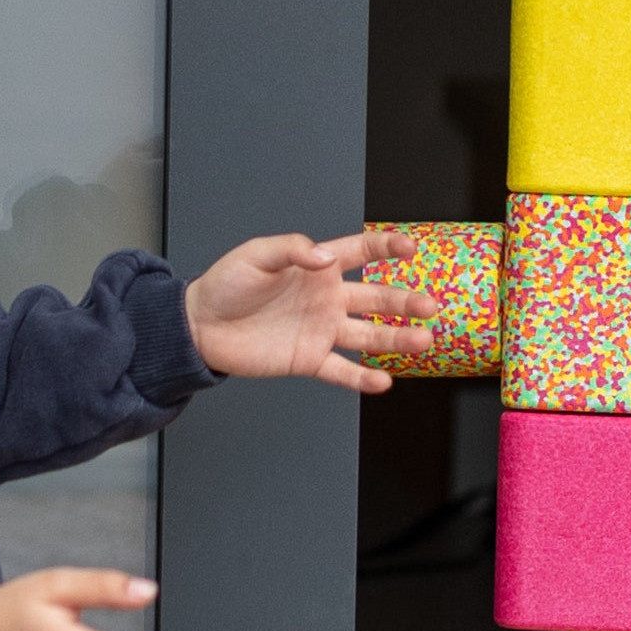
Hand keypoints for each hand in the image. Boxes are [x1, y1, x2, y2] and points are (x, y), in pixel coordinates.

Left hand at [184, 228, 436, 393]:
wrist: (201, 327)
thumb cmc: (226, 285)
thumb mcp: (254, 256)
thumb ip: (291, 250)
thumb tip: (324, 258)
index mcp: (317, 268)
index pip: (361, 253)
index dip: (386, 248)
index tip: (409, 247)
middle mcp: (327, 299)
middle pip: (376, 299)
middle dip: (405, 302)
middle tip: (429, 306)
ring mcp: (321, 330)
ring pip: (368, 335)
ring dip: (397, 339)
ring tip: (423, 341)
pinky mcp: (309, 359)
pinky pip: (342, 371)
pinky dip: (362, 379)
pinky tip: (383, 382)